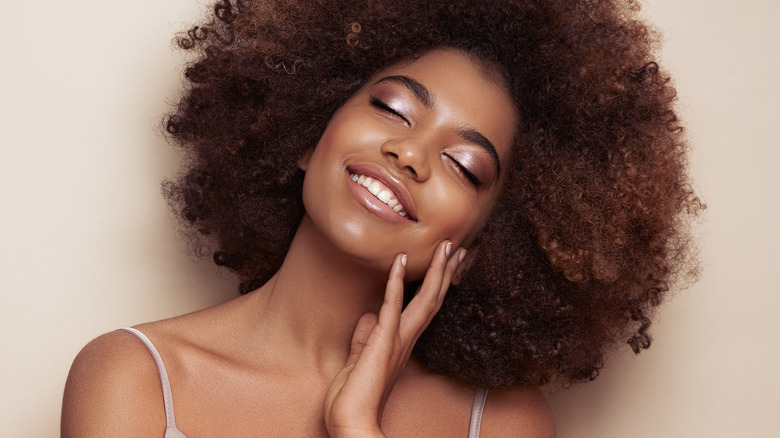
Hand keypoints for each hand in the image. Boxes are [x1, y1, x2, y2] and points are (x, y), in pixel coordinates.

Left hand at [323, 241, 465, 437]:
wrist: (351, 423)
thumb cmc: (353, 396)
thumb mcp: (359, 359)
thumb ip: (366, 337)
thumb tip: (368, 316)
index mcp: (401, 343)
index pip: (422, 308)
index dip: (435, 284)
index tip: (446, 263)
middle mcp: (405, 340)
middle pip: (432, 299)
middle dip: (445, 272)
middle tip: (458, 247)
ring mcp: (396, 340)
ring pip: (422, 300)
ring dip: (435, 271)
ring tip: (446, 247)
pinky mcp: (383, 342)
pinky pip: (392, 307)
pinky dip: (396, 283)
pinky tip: (399, 261)